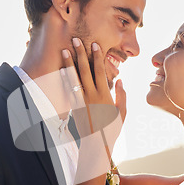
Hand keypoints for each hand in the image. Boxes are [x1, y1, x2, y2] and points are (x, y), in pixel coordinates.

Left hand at [61, 38, 125, 184]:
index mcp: (104, 95)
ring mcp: (81, 101)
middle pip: (86, 70)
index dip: (97, 57)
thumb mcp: (122, 112)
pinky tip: (61, 69)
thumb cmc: (111, 129)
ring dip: (69, 63)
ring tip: (65, 50)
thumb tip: (120, 80)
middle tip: (77, 40)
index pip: (100, 71)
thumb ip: (121, 95)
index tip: (94, 45)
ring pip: (74, 78)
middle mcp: (92, 95)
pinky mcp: (73, 107)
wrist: (97, 144)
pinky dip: (64, 79)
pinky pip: (68, 90)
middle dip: (81, 54)